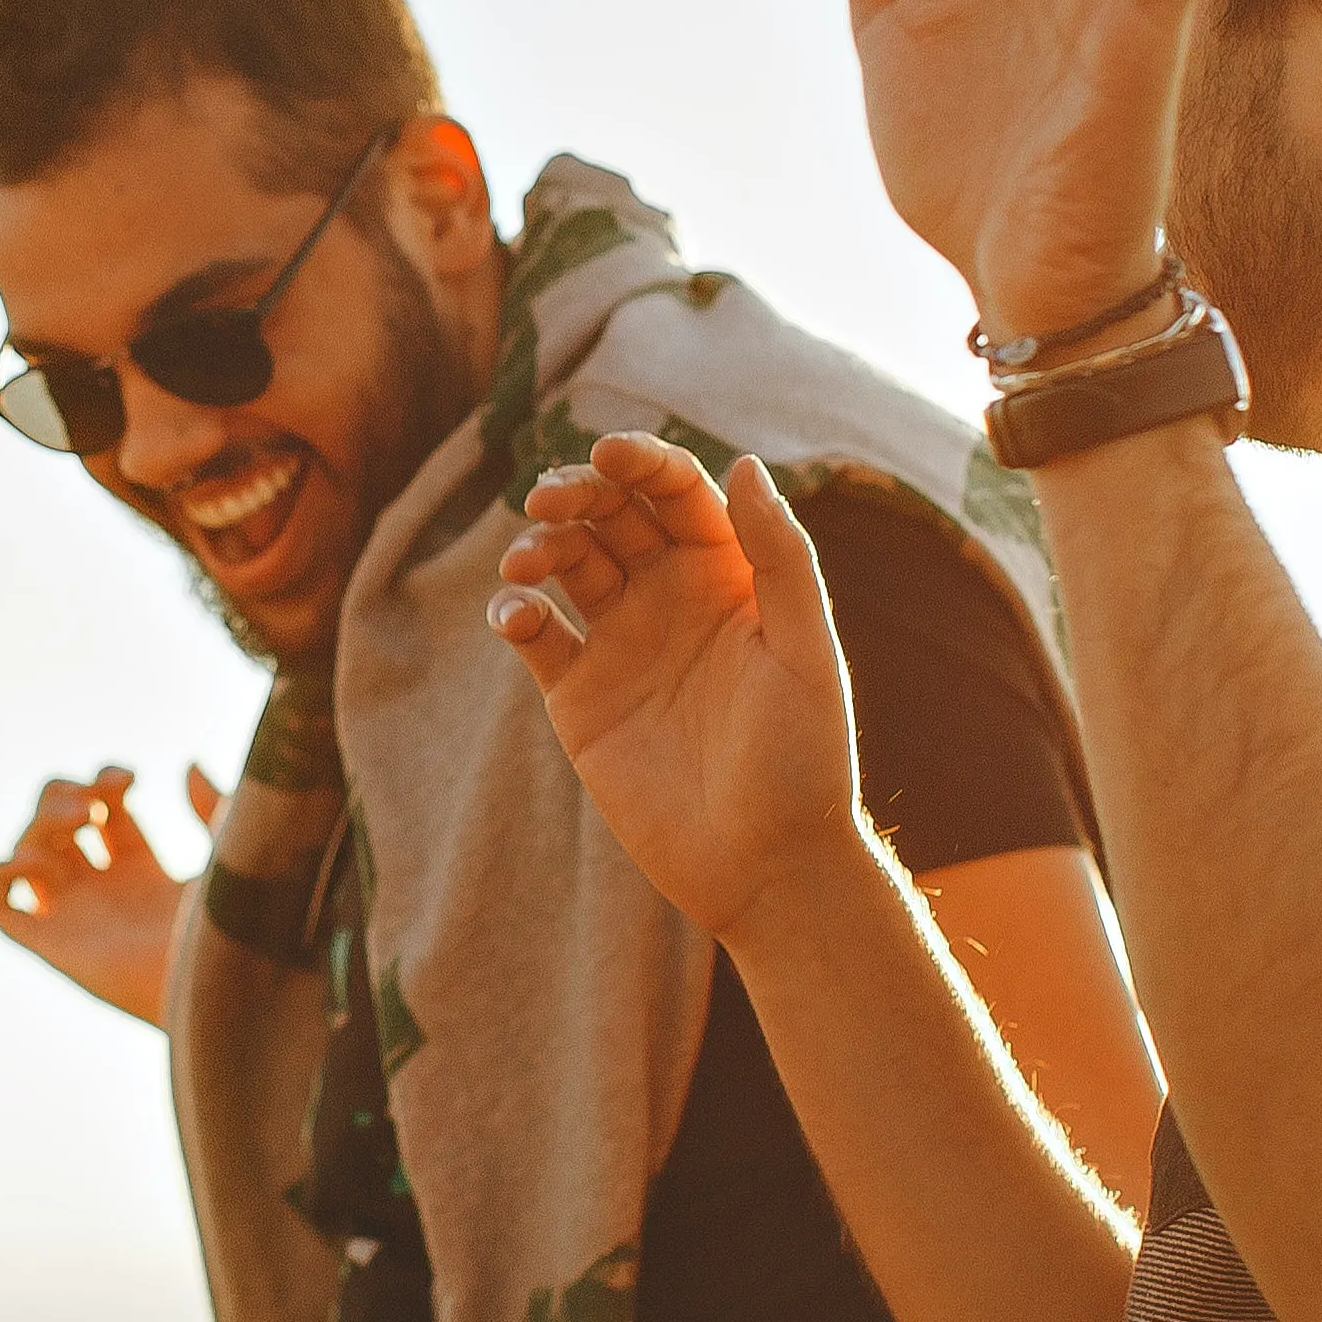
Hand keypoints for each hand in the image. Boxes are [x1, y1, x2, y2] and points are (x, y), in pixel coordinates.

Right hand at [0, 762, 217, 1025]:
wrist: (217, 987)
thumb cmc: (231, 932)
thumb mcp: (227, 856)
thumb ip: (211, 808)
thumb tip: (187, 764)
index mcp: (142, 872)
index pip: (102, 811)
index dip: (105, 782)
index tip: (130, 780)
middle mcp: (100, 893)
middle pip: (54, 825)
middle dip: (63, 796)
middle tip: (95, 802)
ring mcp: (73, 917)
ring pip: (24, 854)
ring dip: (40, 823)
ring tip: (82, 820)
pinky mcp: (52, 946)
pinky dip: (0, 875)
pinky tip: (36, 858)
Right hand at [491, 442, 867, 942]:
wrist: (765, 866)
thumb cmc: (804, 760)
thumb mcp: (806, 651)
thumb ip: (780, 556)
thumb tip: (745, 463)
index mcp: (730, 575)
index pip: (677, 493)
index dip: (642, 461)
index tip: (608, 454)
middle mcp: (671, 597)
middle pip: (611, 514)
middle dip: (576, 492)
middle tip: (548, 498)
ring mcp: (622, 644)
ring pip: (566, 563)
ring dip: (539, 545)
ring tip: (526, 561)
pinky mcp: (579, 695)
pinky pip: (535, 634)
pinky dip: (514, 612)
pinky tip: (516, 616)